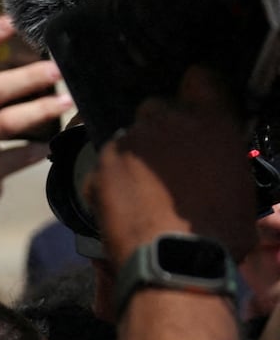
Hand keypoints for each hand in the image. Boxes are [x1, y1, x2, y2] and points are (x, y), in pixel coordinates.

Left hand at [87, 66, 255, 280]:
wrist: (175, 262)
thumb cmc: (220, 232)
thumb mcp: (240, 185)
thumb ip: (222, 153)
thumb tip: (213, 153)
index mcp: (211, 120)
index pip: (200, 77)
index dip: (198, 90)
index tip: (196, 102)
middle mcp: (166, 121)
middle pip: (157, 107)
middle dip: (162, 128)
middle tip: (169, 161)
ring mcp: (128, 141)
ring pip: (129, 137)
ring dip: (136, 155)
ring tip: (146, 190)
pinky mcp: (99, 164)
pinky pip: (105, 164)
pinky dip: (112, 178)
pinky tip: (127, 203)